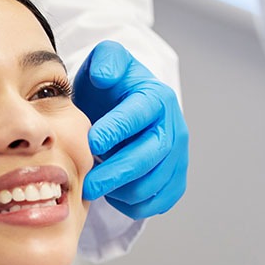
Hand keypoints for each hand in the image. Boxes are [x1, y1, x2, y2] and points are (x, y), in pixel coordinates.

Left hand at [72, 41, 187, 218]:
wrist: (127, 107)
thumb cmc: (112, 87)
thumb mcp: (107, 61)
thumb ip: (105, 59)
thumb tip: (103, 75)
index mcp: (157, 98)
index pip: (138, 116)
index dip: (115, 130)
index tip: (91, 143)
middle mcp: (174, 128)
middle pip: (149, 157)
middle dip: (116, 174)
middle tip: (87, 185)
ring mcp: (178, 156)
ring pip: (153, 184)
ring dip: (121, 191)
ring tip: (95, 185)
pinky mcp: (176, 180)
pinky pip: (157, 202)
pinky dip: (133, 205)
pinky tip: (113, 193)